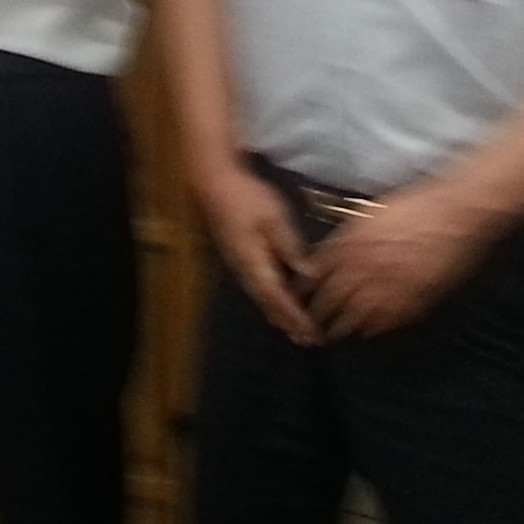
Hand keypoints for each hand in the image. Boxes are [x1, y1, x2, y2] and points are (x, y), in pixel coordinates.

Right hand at [193, 164, 315, 344]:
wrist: (213, 182)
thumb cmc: (245, 196)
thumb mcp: (274, 217)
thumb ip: (290, 247)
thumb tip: (308, 274)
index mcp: (253, 261)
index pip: (277, 296)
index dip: (294, 316)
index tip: (310, 332)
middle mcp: (244, 269)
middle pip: (268, 303)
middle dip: (287, 322)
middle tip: (308, 341)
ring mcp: (239, 264)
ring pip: (261, 297)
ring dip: (279, 314)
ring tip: (296, 330)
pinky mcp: (239, 257)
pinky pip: (258, 287)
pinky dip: (272, 300)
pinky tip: (279, 303)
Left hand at [305, 182, 510, 340]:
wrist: (456, 212)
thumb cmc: (415, 206)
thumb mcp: (369, 215)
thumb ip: (347, 238)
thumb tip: (328, 255)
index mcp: (352, 245)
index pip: (316, 274)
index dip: (301, 290)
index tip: (291, 301)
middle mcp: (366, 268)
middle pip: (330, 301)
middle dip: (314, 317)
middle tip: (304, 329)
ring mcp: (391, 287)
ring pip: (355, 317)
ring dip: (340, 327)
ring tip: (328, 337)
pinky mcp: (415, 299)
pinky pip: (387, 322)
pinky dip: (373, 328)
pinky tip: (366, 331)